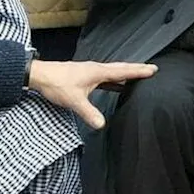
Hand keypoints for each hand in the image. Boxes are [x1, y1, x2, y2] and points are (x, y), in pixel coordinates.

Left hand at [28, 59, 156, 128]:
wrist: (40, 75)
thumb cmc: (56, 84)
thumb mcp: (74, 101)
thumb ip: (89, 113)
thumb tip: (102, 125)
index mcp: (97, 72)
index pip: (122, 71)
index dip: (138, 71)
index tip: (153, 70)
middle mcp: (95, 69)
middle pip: (120, 68)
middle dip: (136, 69)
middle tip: (151, 69)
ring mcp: (89, 71)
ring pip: (112, 71)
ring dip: (125, 72)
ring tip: (137, 75)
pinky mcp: (84, 75)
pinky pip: (105, 76)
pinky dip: (114, 78)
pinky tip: (115, 84)